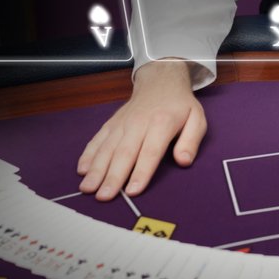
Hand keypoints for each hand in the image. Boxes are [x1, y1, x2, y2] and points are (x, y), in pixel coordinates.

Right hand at [77, 60, 206, 200]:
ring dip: (96, 169)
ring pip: (107, 148)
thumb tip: (184, 161)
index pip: (150, 151)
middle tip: (104, 196)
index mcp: (162, 123)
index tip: (132, 191)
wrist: (160, 82)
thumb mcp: (197, 119)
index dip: (141, 172)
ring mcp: (122, 124)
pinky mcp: (112, 124)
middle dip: (113, 176)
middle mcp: (138, 123)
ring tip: (87, 188)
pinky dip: (88, 154)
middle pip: (124, 153)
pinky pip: (98, 139)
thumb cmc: (180, 105)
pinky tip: (81, 170)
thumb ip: (191, 141)